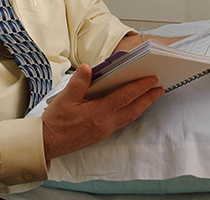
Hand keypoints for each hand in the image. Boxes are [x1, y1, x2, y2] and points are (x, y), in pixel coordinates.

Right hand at [41, 64, 162, 160]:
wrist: (48, 143)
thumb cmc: (56, 121)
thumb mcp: (64, 98)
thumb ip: (78, 82)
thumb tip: (88, 68)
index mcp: (98, 113)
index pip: (124, 97)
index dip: (139, 87)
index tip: (152, 79)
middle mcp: (106, 123)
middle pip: (133, 108)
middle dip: (148, 97)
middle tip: (160, 88)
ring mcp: (106, 130)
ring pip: (130, 116)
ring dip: (143, 105)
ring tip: (153, 96)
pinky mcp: (103, 133)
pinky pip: (123, 121)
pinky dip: (133, 113)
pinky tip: (135, 108)